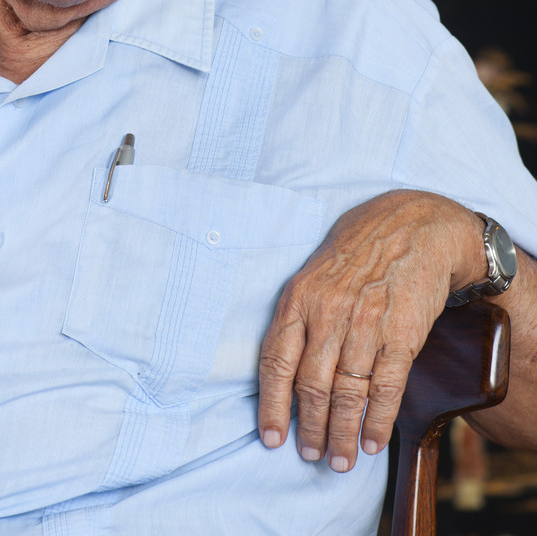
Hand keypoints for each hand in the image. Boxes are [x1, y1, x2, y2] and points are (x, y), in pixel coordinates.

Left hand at [257, 190, 485, 471]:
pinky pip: (385, 388)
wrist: (414, 226)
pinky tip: (371, 441)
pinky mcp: (402, 334)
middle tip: (311, 455)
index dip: (272, 405)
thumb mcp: (315, 273)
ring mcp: (366, 324)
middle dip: (309, 428)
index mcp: (299, 297)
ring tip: (340, 460)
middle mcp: (328, 312)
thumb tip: (283, 371)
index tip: (271, 437)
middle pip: (311, 385)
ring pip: (346, 393)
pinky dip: (377, 421)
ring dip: (341, 434)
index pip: (276, 361)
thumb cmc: (359, 251)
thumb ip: (299, 315)